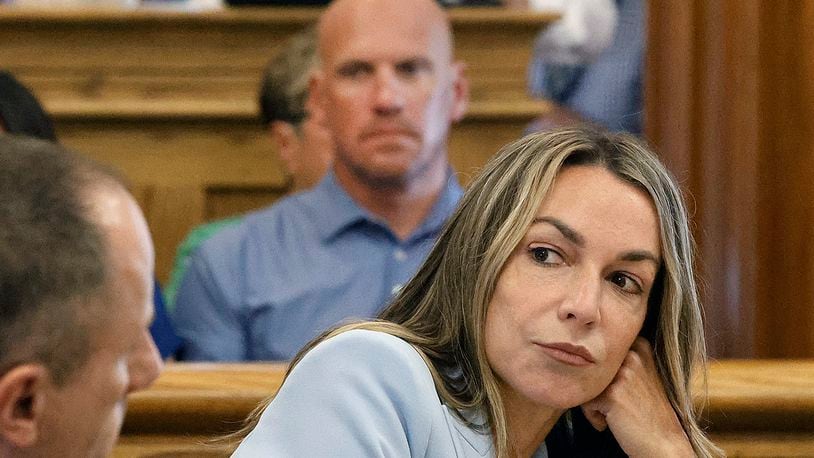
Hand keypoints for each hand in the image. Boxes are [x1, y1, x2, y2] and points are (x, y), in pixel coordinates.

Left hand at [580, 337, 694, 456]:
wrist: (663, 443)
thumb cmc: (649, 413)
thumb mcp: (642, 375)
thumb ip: (621, 360)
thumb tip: (586, 351)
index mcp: (640, 347)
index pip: (601, 353)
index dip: (604, 375)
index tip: (617, 390)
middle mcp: (632, 356)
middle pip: (592, 367)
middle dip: (598, 388)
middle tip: (614, 405)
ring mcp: (623, 373)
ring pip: (587, 383)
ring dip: (595, 403)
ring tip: (612, 415)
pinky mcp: (612, 393)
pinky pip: (585, 401)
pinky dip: (593, 416)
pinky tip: (610, 423)